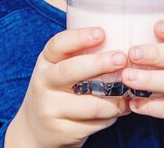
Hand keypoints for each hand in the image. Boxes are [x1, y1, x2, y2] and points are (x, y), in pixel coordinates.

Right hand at [5, 27, 130, 147]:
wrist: (35, 129)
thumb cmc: (57, 91)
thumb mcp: (58, 70)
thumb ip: (79, 57)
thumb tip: (119, 44)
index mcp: (45, 62)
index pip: (58, 45)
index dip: (79, 37)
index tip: (101, 33)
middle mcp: (44, 83)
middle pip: (70, 70)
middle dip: (98, 63)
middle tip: (121, 58)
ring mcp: (50, 109)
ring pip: (89, 104)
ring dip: (114, 100)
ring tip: (128, 94)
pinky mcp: (61, 131)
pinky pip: (94, 124)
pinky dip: (110, 117)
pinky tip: (117, 111)